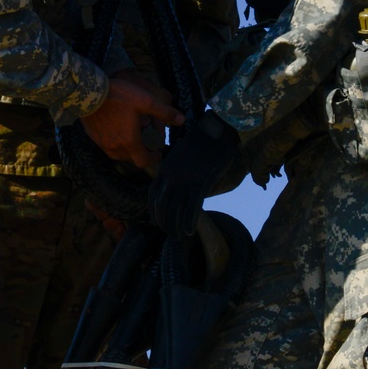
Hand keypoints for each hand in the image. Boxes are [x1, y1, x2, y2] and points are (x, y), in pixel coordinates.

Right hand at [82, 76, 184, 170]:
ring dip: (128, 147)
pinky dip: (115, 142)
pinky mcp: (93, 137)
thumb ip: (164, 112)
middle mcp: (115, 148)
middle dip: (142, 151)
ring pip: (119, 153)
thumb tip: (181, 120)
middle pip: (132, 157)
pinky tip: (117, 127)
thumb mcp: (145, 101)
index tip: (158, 151)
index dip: (154, 158)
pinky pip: (107, 146)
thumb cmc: (117, 96)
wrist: (87, 91)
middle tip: (147, 138)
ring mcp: (102, 144)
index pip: (144, 161)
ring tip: (132, 133)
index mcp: (129, 142)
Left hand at [148, 111, 240, 236]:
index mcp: (164, 169)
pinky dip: (189, 221)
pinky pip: (192, 207)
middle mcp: (171, 177)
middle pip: (163, 206)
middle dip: (164, 222)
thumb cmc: (199, 143)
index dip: (153, 211)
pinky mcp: (201, 184)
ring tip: (178, 235)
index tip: (155, 221)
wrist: (214, 133)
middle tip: (169, 232)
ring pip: (176, 210)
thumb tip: (174, 188)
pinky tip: (190, 230)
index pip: (152, 195)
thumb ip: (172, 172)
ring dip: (175, 226)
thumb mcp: (178, 155)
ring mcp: (185, 181)